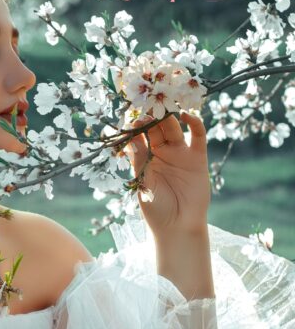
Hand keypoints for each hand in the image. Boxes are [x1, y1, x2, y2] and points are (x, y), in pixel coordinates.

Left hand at [124, 110, 210, 235]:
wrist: (177, 226)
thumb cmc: (155, 208)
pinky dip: (194, 123)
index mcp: (144, 158)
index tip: (129, 116)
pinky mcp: (198, 157)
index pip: (139, 136)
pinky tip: (186, 115)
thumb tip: (131, 136)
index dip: (135, 125)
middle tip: (147, 103)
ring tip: (163, 106)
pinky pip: (198, 136)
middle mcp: (162, 152)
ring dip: (169, 116)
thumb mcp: (143, 181)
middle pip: (156, 128)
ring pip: (174, 128)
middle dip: (151, 115)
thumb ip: (140, 159)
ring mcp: (180, 153)